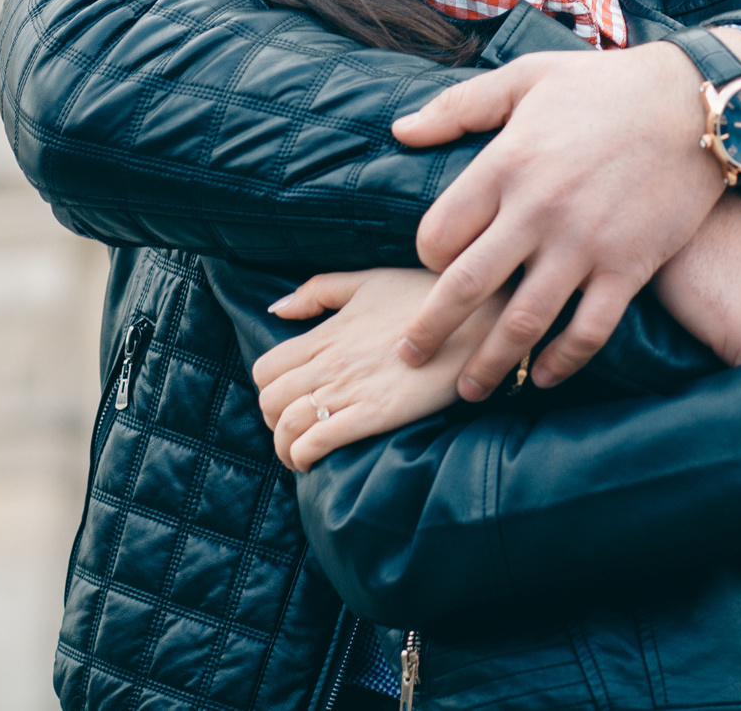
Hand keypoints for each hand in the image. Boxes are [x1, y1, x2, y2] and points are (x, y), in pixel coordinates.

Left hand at [252, 270, 506, 470]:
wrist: (474, 315)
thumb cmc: (423, 295)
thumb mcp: (368, 280)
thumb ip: (318, 291)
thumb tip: (278, 309)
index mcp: (327, 333)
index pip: (265, 370)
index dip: (267, 391)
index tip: (284, 402)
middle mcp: (331, 362)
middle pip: (270, 402)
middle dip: (272, 423)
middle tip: (292, 431)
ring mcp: (352, 388)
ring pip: (288, 426)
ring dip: (284, 447)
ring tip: (298, 454)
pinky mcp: (377, 412)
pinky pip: (320, 440)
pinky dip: (304, 455)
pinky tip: (312, 461)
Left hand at [391, 41, 728, 399]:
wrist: (698, 102)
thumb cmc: (607, 85)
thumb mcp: (527, 77)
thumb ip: (460, 106)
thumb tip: (402, 131)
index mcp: (506, 164)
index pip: (440, 233)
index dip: (427, 256)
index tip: (434, 266)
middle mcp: (538, 211)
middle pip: (465, 287)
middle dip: (432, 330)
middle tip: (410, 357)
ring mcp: (585, 244)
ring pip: (522, 321)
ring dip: (489, 363)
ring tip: (468, 389)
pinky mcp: (630, 267)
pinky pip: (590, 329)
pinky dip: (563, 361)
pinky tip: (544, 376)